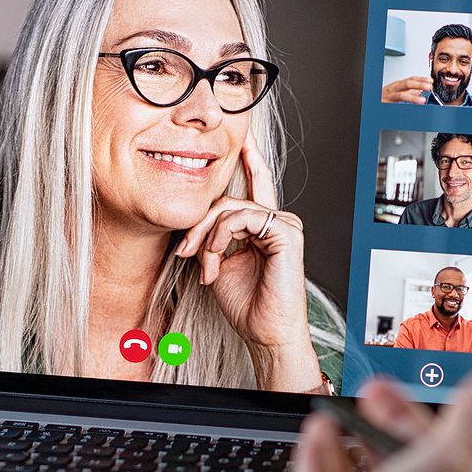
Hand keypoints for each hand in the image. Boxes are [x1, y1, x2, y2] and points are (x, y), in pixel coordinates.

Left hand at [173, 136, 319, 390]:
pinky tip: (216, 258)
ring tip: (205, 265)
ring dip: (207, 237)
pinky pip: (241, 217)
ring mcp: (284, 224)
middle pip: (227, 200)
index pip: (254, 184)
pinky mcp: (286, 232)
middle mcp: (276, 221)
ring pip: (230, 208)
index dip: (247, 159)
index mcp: (262, 226)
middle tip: (185, 250)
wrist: (265, 332)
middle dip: (199, 225)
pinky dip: (221, 237)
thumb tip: (193, 225)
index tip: (239, 140)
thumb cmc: (247, 304)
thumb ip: (210, 237)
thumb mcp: (217, 263)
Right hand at [292, 367, 471, 471]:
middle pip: (400, 469)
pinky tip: (313, 440)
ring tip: (330, 415)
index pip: (444, 456)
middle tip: (362, 396)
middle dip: (379, 427)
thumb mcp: (447, 467)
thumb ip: (470, 420)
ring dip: (345, 444)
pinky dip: (319, 469)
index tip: (387, 388)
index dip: (415, 415)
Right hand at [381, 76, 431, 103]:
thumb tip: (419, 91)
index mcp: (397, 85)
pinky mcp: (386, 104)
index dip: (421, 79)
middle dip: (419, 84)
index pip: (410, 79)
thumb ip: (408, 91)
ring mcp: (389, 97)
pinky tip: (409, 108)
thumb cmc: (383, 97)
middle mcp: (392, 89)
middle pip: (407, 84)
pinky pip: (396, 105)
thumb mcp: (397, 92)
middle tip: (429, 87)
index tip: (431, 81)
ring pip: (401, 95)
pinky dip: (403, 106)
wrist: (371, 102)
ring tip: (422, 100)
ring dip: (413, 98)